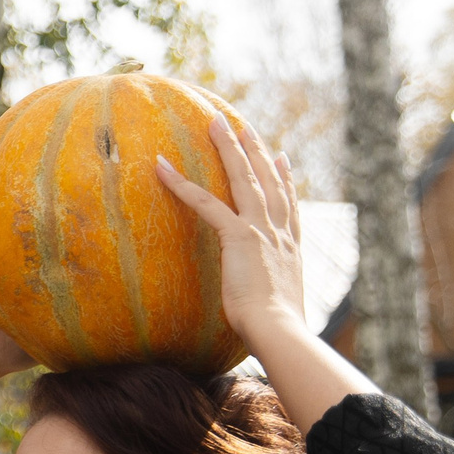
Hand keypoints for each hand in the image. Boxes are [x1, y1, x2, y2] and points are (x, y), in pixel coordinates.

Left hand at [154, 114, 307, 351]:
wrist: (281, 330)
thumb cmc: (277, 330)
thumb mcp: (278, 308)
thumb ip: (271, 299)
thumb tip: (267, 312)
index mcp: (290, 247)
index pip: (289, 204)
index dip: (284, 179)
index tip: (281, 158)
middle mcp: (280, 232)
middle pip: (268, 181)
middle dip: (255, 151)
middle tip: (244, 126)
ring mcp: (261, 230)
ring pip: (243, 179)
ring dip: (228, 148)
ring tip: (215, 123)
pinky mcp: (239, 237)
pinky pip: (205, 203)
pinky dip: (182, 184)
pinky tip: (162, 166)